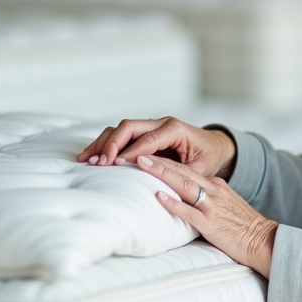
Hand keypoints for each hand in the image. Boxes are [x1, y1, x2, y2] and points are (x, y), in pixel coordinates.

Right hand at [77, 117, 236, 178]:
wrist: (214, 147)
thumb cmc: (208, 158)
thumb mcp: (200, 168)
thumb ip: (180, 172)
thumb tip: (157, 177)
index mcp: (176, 129)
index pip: (149, 139)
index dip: (131, 152)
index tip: (115, 164)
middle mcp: (161, 123)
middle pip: (129, 126)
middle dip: (111, 144)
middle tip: (98, 163)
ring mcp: (151, 126)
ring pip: (121, 128)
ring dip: (102, 143)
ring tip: (86, 160)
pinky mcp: (144, 133)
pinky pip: (121, 135)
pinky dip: (105, 144)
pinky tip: (92, 156)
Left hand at [137, 154, 276, 277]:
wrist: (264, 241)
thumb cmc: (243, 227)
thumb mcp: (225, 205)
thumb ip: (206, 199)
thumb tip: (182, 199)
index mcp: (216, 186)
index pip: (187, 169)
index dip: (165, 161)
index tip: (146, 154)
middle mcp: (214, 191)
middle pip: (183, 171)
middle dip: (159, 161)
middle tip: (137, 152)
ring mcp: (213, 207)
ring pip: (185, 185)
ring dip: (162, 173)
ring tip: (143, 165)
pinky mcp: (212, 224)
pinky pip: (190, 212)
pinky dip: (174, 203)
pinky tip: (160, 197)